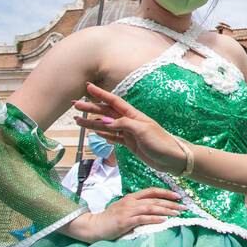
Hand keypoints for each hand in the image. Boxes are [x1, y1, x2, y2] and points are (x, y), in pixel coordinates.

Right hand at [69, 187, 184, 242]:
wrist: (94, 226)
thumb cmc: (109, 219)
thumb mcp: (123, 208)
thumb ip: (136, 207)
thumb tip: (152, 209)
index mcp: (131, 197)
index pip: (151, 191)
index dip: (166, 193)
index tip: (178, 196)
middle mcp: (131, 202)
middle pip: (155, 200)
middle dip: (171, 203)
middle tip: (183, 207)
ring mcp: (128, 211)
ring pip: (151, 208)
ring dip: (166, 210)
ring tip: (177, 213)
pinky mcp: (125, 222)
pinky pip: (143, 219)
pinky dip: (154, 219)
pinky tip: (163, 220)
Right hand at [73, 82, 187, 175]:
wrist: (172, 159)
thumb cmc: (161, 142)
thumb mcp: (142, 131)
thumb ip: (123, 124)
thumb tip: (105, 121)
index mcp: (133, 115)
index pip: (114, 101)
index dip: (101, 94)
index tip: (88, 86)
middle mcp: (130, 122)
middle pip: (106, 113)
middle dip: (90, 108)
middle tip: (74, 105)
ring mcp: (129, 133)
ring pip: (106, 126)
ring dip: (92, 123)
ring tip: (77, 121)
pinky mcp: (130, 144)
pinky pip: (113, 137)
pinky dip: (103, 135)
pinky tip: (95, 132)